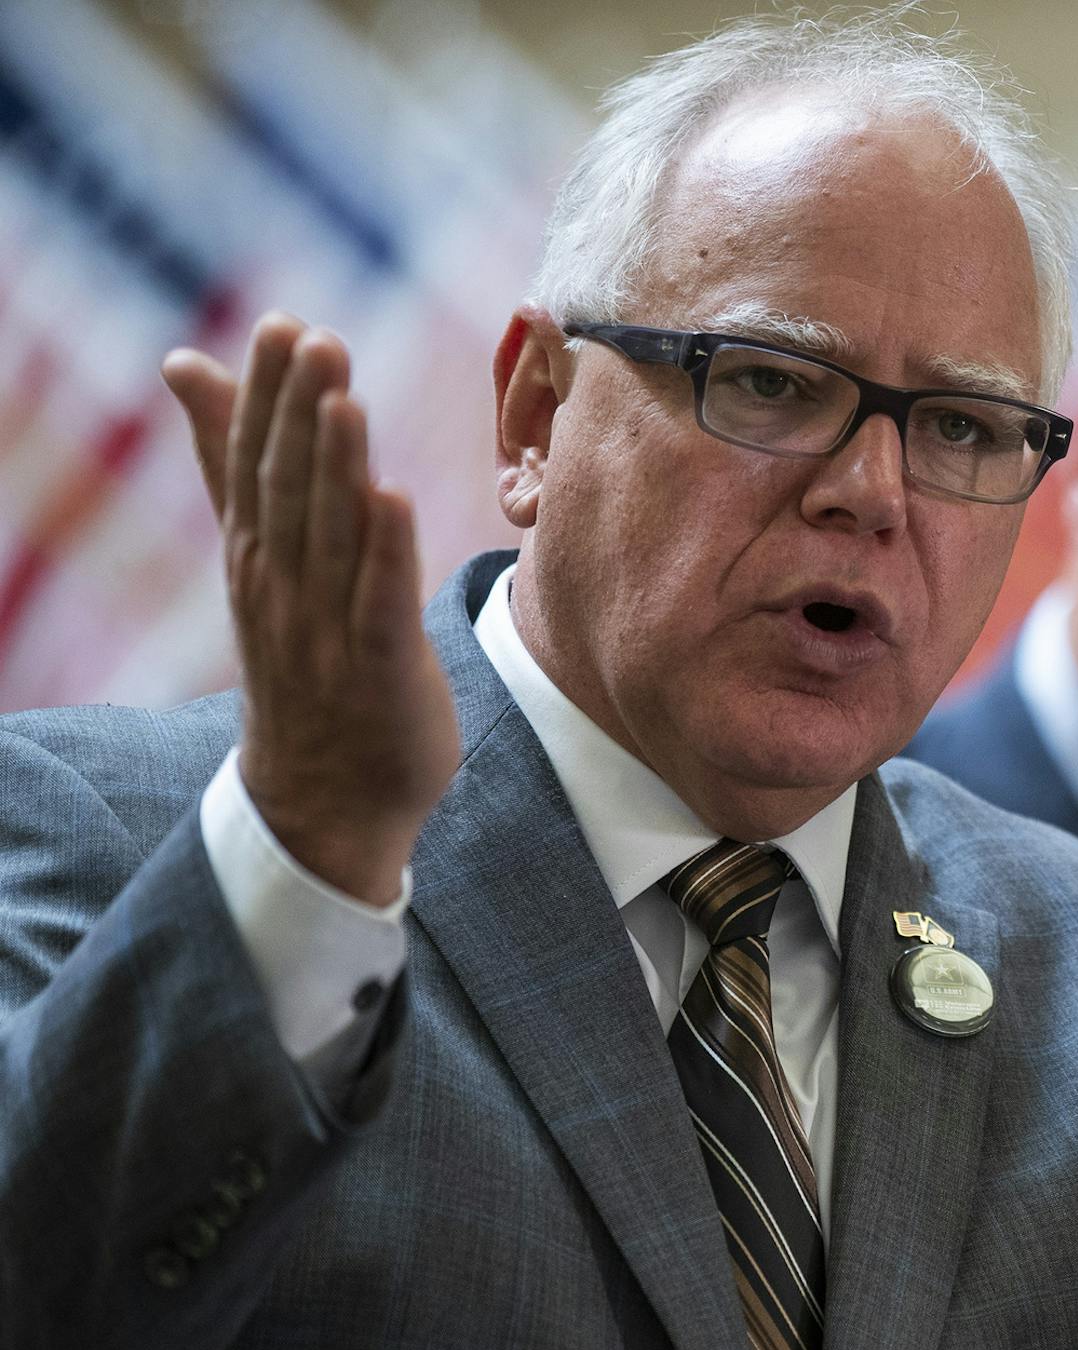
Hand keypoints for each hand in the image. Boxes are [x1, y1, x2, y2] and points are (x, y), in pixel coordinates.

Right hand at [163, 314, 459, 905]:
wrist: (322, 799)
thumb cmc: (304, 664)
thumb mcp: (262, 559)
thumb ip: (231, 465)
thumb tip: (188, 365)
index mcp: (258, 556)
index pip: (255, 464)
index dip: (267, 396)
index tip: (283, 325)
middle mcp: (283, 586)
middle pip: (287, 487)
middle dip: (299, 412)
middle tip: (314, 338)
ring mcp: (326, 629)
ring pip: (328, 535)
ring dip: (335, 464)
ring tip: (344, 395)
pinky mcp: (380, 668)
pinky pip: (378, 603)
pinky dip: (384, 551)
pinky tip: (393, 497)